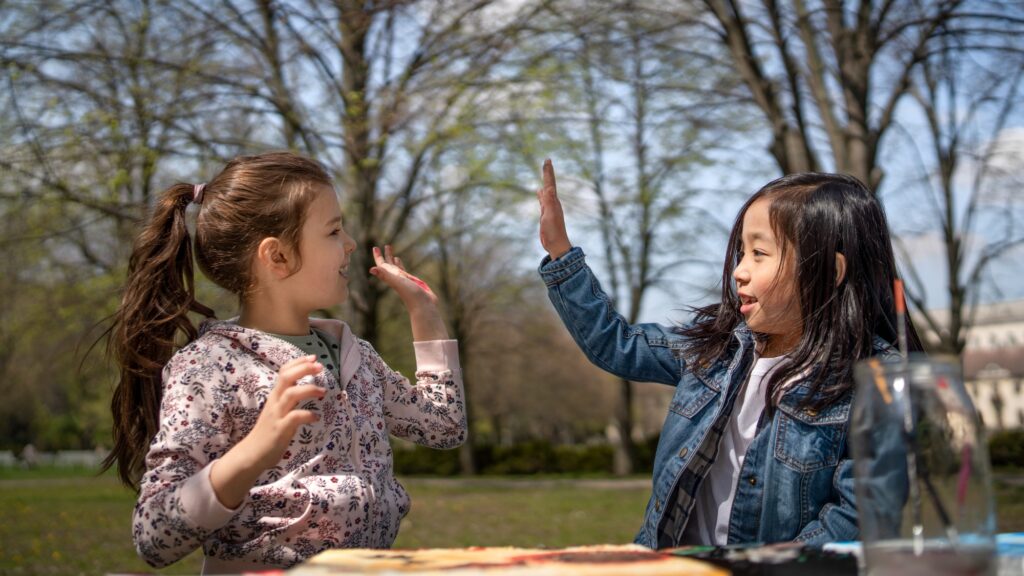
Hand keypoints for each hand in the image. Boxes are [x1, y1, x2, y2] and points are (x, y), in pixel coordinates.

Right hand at [210, 355, 324, 507]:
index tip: (313, 358)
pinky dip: (307, 415)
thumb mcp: (278, 411)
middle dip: (303, 369)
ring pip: (291, 394)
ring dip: (309, 389)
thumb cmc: (268, 432)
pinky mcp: (280, 429)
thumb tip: (306, 389)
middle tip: (319, 366)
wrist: (251, 455)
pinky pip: (294, 417)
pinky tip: (316, 417)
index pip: (284, 372)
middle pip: (286, 377)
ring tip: (323, 392)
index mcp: (275, 396)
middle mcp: (275, 402)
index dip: (298, 363)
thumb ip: (289, 400)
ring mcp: (277, 415)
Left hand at [370, 245, 447, 340]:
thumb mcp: (397, 283)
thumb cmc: (410, 295)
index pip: (382, 265)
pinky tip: (400, 261)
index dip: (378, 257)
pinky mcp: (411, 281)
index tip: (375, 247)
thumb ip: (385, 275)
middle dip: (385, 256)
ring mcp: (403, 279)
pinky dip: (400, 264)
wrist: (423, 305)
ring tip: (391, 254)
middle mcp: (396, 278)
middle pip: (388, 265)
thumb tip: (371, 269)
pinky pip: (403, 270)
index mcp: (391, 277)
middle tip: (382, 246)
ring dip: (392, 260)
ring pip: (395, 267)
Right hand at [537, 159, 571, 258]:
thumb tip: (547, 188)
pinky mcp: (545, 214)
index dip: (548, 172)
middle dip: (547, 173)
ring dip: (545, 182)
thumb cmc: (553, 232)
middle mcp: (553, 203)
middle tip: (547, 161)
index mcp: (554, 201)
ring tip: (544, 173)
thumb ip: (549, 202)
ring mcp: (549, 208)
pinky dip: (540, 195)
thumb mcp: (550, 216)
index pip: (550, 183)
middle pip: (549, 184)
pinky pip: (542, 200)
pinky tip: (539, 192)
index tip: (547, 160)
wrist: (556, 245)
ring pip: (546, 191)